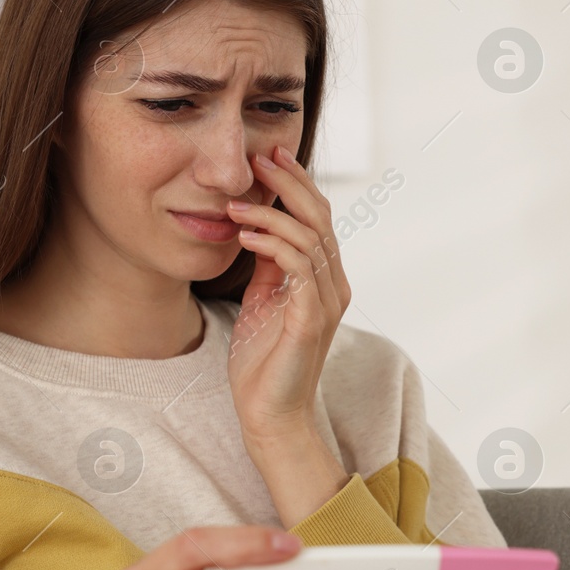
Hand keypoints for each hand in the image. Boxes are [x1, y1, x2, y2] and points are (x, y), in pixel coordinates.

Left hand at [224, 143, 351, 441]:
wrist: (269, 414)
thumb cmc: (263, 363)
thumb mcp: (263, 301)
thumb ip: (269, 265)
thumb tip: (258, 225)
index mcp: (326, 279)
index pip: (319, 218)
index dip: (298, 183)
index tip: (270, 155)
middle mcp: (334, 285)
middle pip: (320, 218)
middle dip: (289, 182)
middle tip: (260, 158)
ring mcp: (326, 302)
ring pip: (310, 237)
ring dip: (270, 214)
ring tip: (235, 204)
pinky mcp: (311, 319)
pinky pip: (299, 267)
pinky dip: (272, 244)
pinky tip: (244, 237)